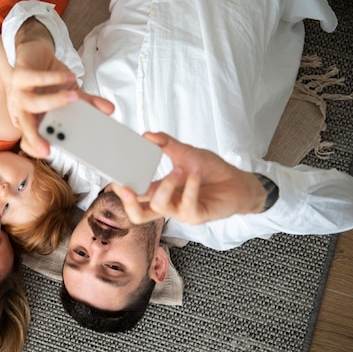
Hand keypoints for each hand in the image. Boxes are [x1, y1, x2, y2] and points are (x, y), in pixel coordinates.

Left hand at [8, 20, 113, 157]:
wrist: (34, 52)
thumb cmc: (49, 79)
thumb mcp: (70, 94)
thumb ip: (88, 104)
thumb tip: (110, 110)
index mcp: (32, 120)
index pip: (27, 140)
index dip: (34, 147)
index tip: (48, 152)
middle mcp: (22, 110)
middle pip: (27, 127)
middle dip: (35, 138)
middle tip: (47, 148)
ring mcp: (18, 92)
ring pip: (33, 103)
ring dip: (56, 101)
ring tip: (76, 97)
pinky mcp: (20, 74)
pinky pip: (35, 79)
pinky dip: (54, 79)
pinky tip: (71, 77)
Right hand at [110, 132, 266, 224]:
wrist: (239, 182)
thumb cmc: (213, 171)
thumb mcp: (188, 153)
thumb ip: (167, 144)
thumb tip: (148, 134)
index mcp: (161, 191)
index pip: (135, 196)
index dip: (121, 192)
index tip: (113, 180)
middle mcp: (168, 205)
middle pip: (138, 215)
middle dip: (128, 203)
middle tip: (125, 187)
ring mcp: (181, 213)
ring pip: (160, 206)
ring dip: (167, 185)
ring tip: (180, 169)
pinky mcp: (197, 216)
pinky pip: (187, 205)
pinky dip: (190, 186)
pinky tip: (196, 172)